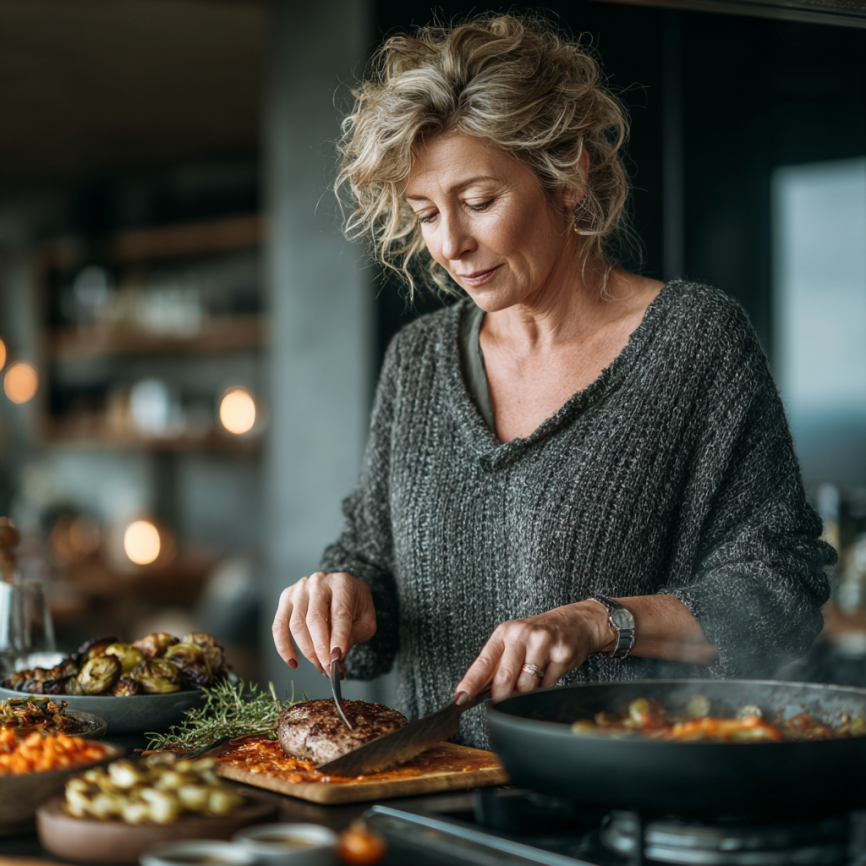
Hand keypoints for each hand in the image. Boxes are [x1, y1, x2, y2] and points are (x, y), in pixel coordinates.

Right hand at [272, 571, 376, 673]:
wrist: (344, 589)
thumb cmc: (355, 605)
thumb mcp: (365, 619)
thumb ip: (353, 636)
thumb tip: (335, 657)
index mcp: (342, 583)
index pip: (339, 613)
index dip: (338, 638)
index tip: (337, 658)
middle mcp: (319, 582)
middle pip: (314, 619)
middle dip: (320, 649)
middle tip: (328, 668)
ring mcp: (300, 588)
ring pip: (296, 624)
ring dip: (307, 651)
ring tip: (319, 666)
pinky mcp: (286, 597)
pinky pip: (279, 625)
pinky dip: (283, 647)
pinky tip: (293, 662)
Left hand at [454, 601, 611, 703]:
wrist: (576, 622)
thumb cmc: (539, 637)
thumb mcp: (514, 642)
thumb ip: (497, 665)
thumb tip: (475, 693)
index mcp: (504, 633)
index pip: (483, 662)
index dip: (470, 683)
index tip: (460, 698)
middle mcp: (521, 635)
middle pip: (504, 678)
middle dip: (501, 697)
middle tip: (502, 701)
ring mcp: (543, 643)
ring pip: (526, 686)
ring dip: (526, 692)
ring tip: (532, 678)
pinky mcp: (562, 653)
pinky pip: (548, 685)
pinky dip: (545, 687)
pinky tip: (548, 673)